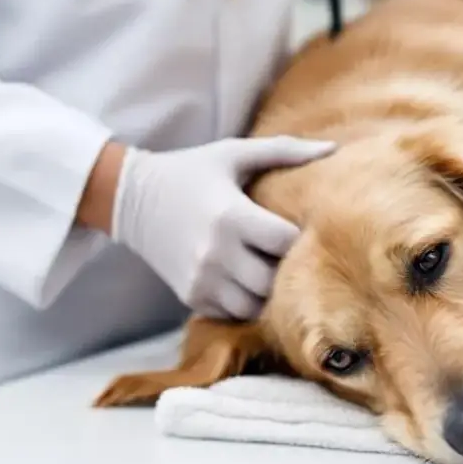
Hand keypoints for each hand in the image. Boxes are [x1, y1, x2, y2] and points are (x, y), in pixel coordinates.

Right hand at [109, 136, 335, 319]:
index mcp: (231, 216)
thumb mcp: (233, 153)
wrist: (129, 198)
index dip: (300, 238)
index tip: (299, 228)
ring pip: (256, 305)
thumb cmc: (190, 171)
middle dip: (286, 269)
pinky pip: (233, 313)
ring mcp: (201, 280)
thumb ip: (284, 150)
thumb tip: (333, 149)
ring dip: (267, 291)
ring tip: (267, 268)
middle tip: (286, 254)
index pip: (286, 242)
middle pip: (274, 281)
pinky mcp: (191, 297)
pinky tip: (244, 279)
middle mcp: (215, 254)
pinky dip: (245, 301)